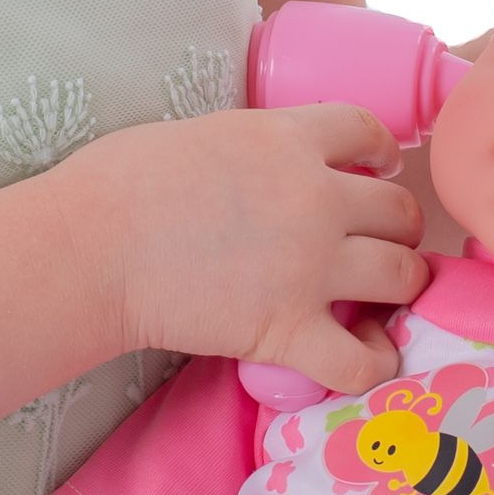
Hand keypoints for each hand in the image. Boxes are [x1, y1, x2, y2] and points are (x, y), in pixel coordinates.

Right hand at [64, 104, 423, 393]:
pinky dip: (375, 363)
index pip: (369, 132)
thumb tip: (263, 167)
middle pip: (400, 211)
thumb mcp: (201, 132)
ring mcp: (310, 267)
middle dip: (395, 228)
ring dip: (400, 287)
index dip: (381, 154)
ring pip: (403, 276)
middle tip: (374, 244)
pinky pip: (363, 361)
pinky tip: (367, 355)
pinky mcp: (288, 331)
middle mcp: (317, 199)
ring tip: (380, 298)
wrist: (90, 247)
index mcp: (289, 139)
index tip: (376, 170)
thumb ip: (254, 147)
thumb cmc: (118, 182)